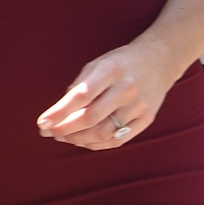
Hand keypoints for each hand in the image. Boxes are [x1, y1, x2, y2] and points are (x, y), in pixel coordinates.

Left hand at [37, 41, 176, 149]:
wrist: (161, 60)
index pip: (81, 96)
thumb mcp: (98, 63)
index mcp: (111, 69)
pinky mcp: (146, 119)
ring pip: (103, 133)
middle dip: (65, 129)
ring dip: (78, 139)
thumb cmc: (122, 62)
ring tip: (63, 137)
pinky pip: (118, 140)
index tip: (42, 122)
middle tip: (49, 132)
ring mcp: (139, 106)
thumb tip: (59, 112)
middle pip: (91, 118)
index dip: (59, 112)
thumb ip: (80, 85)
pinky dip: (97, 144)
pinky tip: (83, 141)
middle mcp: (127, 88)